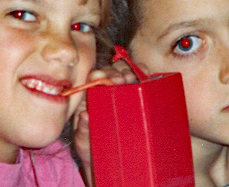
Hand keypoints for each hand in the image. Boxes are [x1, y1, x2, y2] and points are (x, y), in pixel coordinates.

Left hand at [72, 62, 138, 182]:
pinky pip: (139, 81)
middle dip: (116, 72)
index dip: (99, 74)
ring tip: (133, 77)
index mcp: (89, 96)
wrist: (106, 158)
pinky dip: (143, 75)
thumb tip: (84, 116)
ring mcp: (121, 92)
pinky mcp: (135, 96)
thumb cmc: (91, 146)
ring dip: (130, 71)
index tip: (104, 77)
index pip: (93, 78)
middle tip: (122, 78)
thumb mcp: (83, 141)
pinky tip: (146, 74)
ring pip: (125, 73)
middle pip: (111, 72)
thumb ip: (83, 130)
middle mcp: (104, 90)